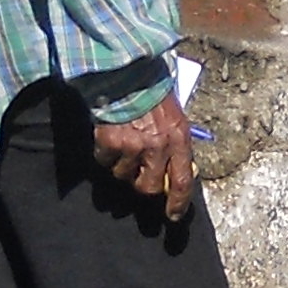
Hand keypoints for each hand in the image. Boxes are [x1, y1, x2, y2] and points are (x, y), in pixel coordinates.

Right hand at [90, 90, 201, 219]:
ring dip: (122, 165)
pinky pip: (105, 162)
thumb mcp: (175, 117)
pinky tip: (110, 135)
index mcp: (179, 138)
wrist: (127, 72)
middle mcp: (158, 146)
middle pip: (149, 188)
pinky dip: (105, 153)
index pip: (182, 181)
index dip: (178, 204)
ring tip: (124, 142)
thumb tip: (178, 172)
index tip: (173, 216)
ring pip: (124, 176)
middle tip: (138, 172)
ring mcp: (133, 146)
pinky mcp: (111, 142)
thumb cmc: (153, 93)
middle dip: (142, 185)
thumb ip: (176, 144)